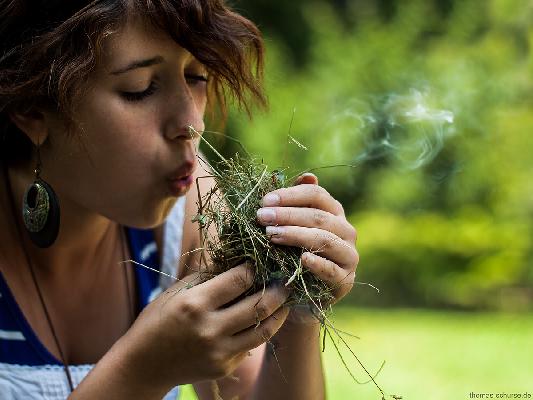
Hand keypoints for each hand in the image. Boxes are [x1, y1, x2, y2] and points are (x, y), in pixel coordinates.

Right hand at [121, 264, 288, 390]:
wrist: (143, 365)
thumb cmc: (158, 319)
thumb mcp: (177, 291)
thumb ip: (208, 276)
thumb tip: (238, 259)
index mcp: (195, 304)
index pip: (240, 279)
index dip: (255, 267)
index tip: (261, 261)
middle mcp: (210, 329)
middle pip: (260, 305)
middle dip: (279, 289)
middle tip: (287, 278)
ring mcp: (219, 352)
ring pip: (264, 330)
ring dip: (280, 312)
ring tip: (286, 299)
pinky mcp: (224, 367)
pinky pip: (251, 345)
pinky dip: (260, 330)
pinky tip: (263, 318)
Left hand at [256, 173, 357, 305]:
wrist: (301, 296)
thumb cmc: (293, 254)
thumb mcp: (293, 227)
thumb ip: (297, 203)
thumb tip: (308, 176)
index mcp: (334, 212)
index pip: (316, 195)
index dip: (290, 195)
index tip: (265, 201)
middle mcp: (346, 231)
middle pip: (318, 216)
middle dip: (287, 215)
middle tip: (261, 217)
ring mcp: (348, 255)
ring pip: (324, 239)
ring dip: (296, 235)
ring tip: (271, 235)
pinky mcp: (345, 280)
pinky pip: (332, 269)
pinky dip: (317, 263)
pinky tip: (301, 259)